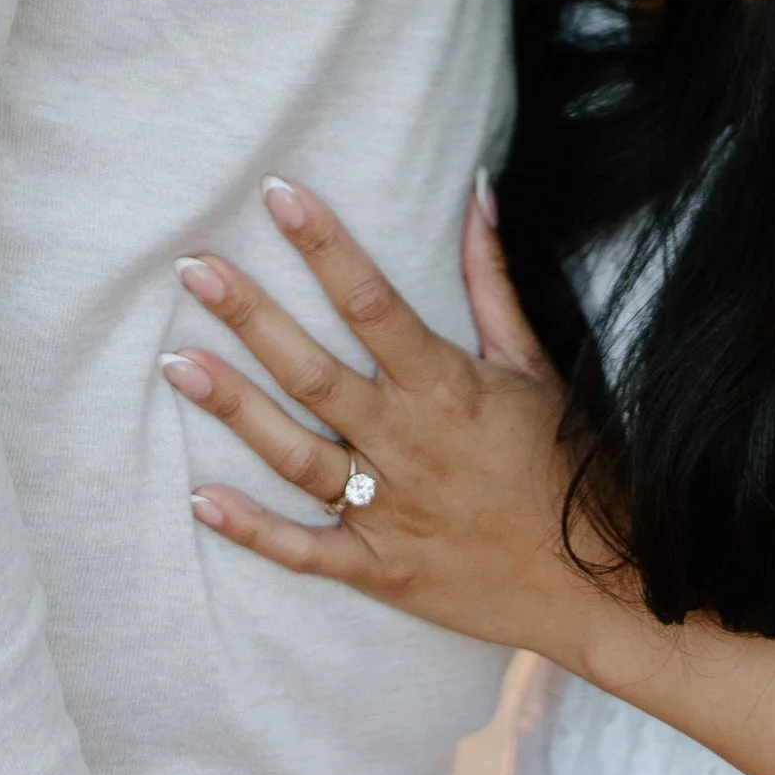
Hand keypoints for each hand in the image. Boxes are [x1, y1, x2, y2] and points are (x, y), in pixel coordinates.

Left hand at [163, 177, 602, 661]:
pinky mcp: (379, 568)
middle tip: (194, 269)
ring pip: (295, 454)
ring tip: (178, 364)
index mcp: (446, 385)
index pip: (371, 300)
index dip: (323, 244)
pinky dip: (251, 528)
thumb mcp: (533, 364)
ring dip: (235, 408)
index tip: (277, 194)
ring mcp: (389, 510)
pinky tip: (199, 498)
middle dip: (251, 317)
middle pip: (313, 372)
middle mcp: (408, 443)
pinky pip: (305, 549)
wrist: (596, 582)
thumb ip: (491, 281)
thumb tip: (476, 192)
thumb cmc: (563, 461)